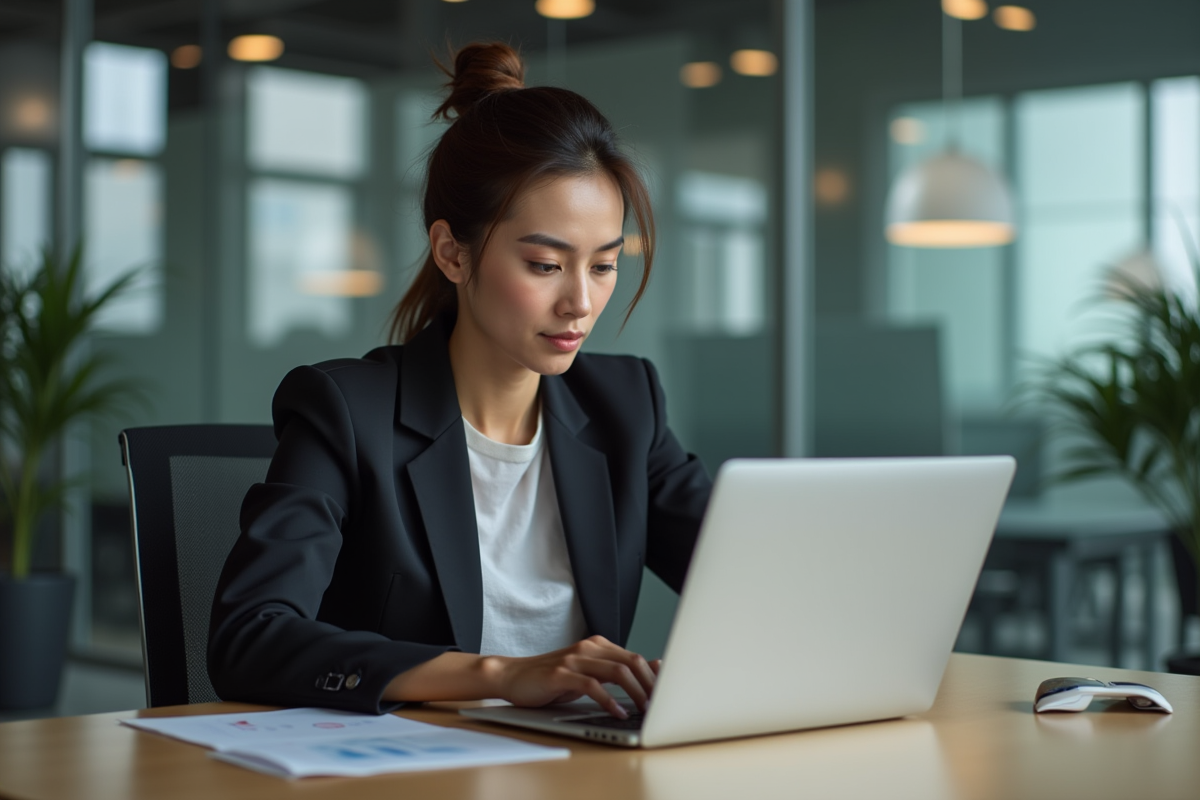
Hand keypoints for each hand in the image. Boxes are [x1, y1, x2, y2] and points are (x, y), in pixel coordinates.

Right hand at [485, 635, 656, 717]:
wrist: (513, 676)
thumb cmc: (552, 679)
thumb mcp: (587, 673)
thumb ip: (614, 672)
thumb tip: (651, 671)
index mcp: (597, 646)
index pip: (635, 657)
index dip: (654, 676)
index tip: (668, 693)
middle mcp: (589, 648)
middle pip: (631, 661)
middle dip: (650, 684)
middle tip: (660, 705)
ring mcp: (574, 659)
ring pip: (617, 671)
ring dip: (635, 692)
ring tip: (644, 709)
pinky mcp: (561, 674)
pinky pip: (592, 686)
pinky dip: (609, 701)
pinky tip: (618, 712)